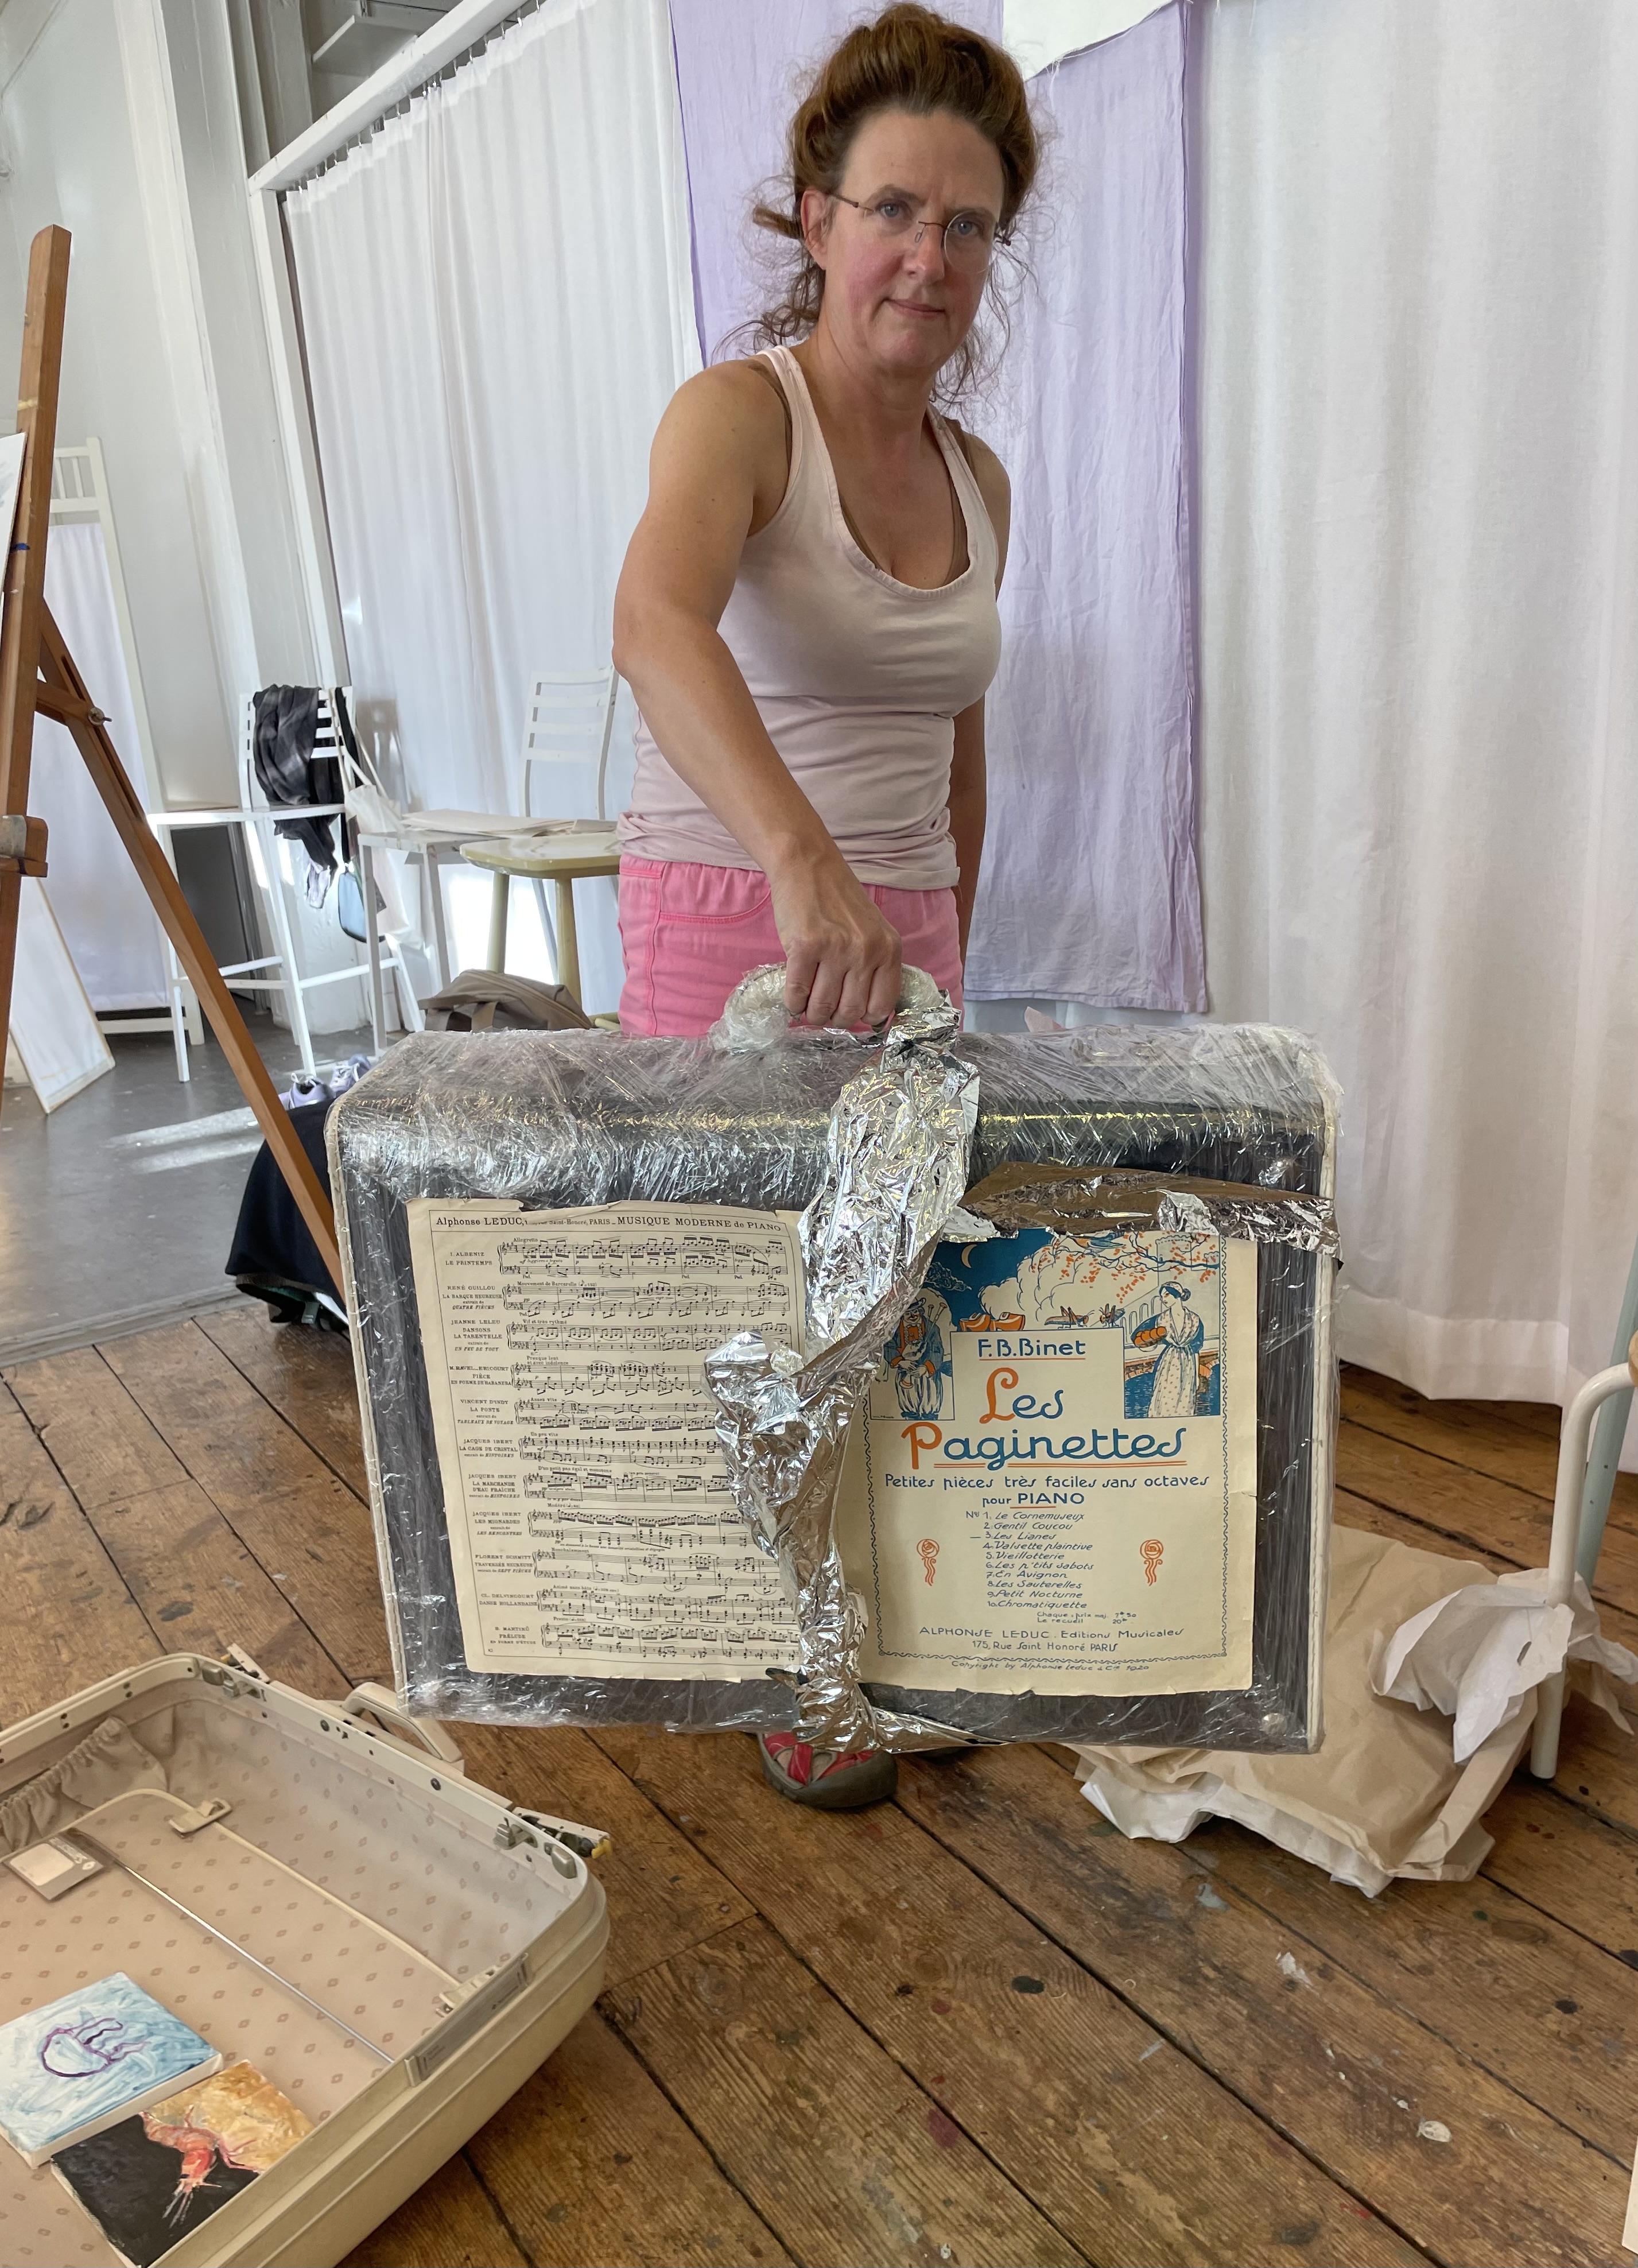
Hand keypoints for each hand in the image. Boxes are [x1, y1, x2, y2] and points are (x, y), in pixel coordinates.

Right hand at [769, 851, 902, 1029]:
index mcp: (889, 949)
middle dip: (835, 1019)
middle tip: (824, 1012)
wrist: (808, 866)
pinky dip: (793, 1003)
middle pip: (850, 1011)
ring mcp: (836, 950)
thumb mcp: (873, 930)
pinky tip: (793, 998)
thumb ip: (874, 965)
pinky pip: (797, 993)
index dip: (864, 1018)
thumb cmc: (839, 899)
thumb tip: (863, 1012)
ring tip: (807, 1007)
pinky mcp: (805, 947)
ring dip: (812, 1014)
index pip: (882, 1005)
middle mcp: (866, 951)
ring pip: (823, 1007)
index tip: (851, 1014)